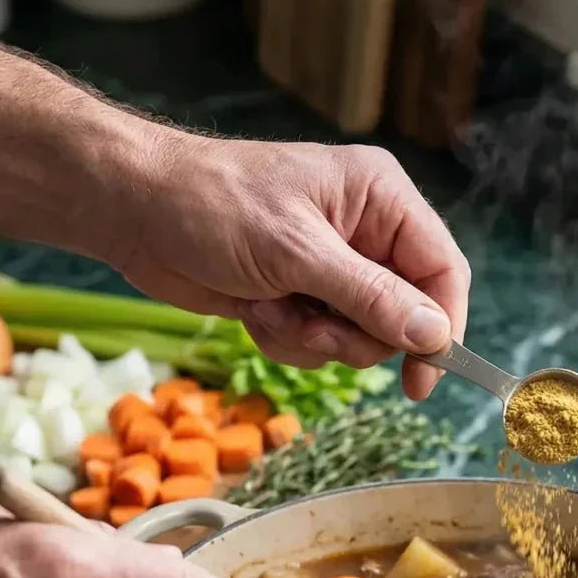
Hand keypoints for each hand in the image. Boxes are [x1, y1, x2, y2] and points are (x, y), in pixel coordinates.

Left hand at [113, 134, 469, 399]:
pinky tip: (253, 309)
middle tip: (313, 323)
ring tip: (270, 306)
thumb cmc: (212, 206)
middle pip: (405, 316)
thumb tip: (435, 335)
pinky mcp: (303, 297)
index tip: (423, 378)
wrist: (134, 212)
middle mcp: (367, 234)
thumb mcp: (297, 253)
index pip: (443, 271)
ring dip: (313, 338)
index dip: (442, 327)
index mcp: (380, 199)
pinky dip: (287, 339)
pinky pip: (321, 344)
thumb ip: (372, 296)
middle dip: (355, 334)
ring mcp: (334, 269)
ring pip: (360, 338)